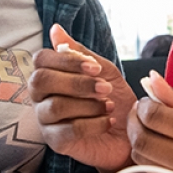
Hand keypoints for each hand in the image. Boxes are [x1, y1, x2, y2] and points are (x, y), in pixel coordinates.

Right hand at [28, 24, 136, 171]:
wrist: (131, 132)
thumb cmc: (114, 98)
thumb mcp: (104, 71)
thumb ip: (81, 52)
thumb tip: (55, 29)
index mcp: (50, 75)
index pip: (40, 59)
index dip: (66, 60)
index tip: (94, 67)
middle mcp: (41, 97)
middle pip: (41, 81)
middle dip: (76, 82)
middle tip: (105, 88)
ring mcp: (46, 121)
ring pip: (55, 107)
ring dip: (88, 104)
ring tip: (110, 106)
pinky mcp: (56, 143)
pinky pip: (67, 131)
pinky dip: (93, 124)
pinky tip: (108, 121)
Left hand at [127, 71, 172, 172]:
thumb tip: (150, 80)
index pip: (158, 118)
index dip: (146, 105)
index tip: (150, 99)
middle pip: (144, 141)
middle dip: (135, 122)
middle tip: (143, 111)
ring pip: (142, 159)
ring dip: (139, 139)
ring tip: (152, 127)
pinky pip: (151, 172)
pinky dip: (149, 156)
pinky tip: (162, 145)